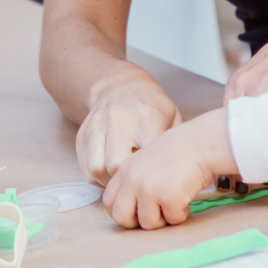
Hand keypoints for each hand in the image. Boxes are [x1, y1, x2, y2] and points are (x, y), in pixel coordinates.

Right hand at [76, 67, 182, 184]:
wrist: (119, 84)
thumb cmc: (150, 105)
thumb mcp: (172, 115)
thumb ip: (176, 143)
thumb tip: (184, 173)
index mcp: (146, 118)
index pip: (146, 157)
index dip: (153, 174)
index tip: (159, 178)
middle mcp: (118, 122)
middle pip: (117, 165)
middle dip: (128, 180)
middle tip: (138, 183)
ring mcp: (96, 127)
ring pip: (97, 169)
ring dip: (110, 181)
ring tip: (123, 180)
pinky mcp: (82, 135)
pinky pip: (86, 168)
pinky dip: (98, 179)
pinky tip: (111, 174)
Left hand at [103, 110, 234, 228]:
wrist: (198, 143)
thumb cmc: (174, 155)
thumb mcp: (143, 162)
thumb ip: (132, 182)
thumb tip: (128, 211)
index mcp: (124, 171)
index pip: (108, 201)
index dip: (122, 212)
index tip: (136, 213)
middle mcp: (133, 180)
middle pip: (120, 217)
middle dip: (137, 222)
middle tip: (154, 214)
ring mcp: (150, 189)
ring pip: (148, 224)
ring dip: (163, 218)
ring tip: (172, 201)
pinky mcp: (169, 197)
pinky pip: (172, 220)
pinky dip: (181, 213)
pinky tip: (185, 196)